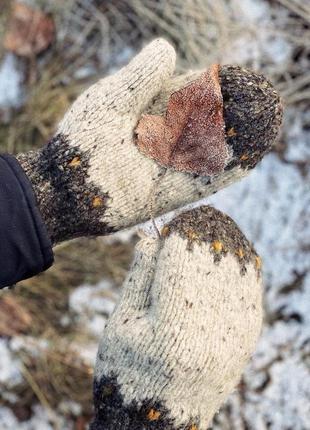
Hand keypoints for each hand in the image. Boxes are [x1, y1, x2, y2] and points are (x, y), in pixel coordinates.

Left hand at [16, 39, 281, 244]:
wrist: (66, 188)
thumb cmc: (82, 139)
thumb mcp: (112, 99)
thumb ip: (141, 76)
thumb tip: (170, 48)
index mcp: (147, 112)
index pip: (187, 94)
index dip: (212, 85)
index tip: (234, 77)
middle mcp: (161, 139)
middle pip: (203, 123)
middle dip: (230, 113)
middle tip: (258, 102)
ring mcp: (166, 168)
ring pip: (208, 152)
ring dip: (235, 141)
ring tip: (263, 127)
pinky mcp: (168, 194)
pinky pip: (202, 182)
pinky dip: (225, 172)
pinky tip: (247, 158)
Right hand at [91, 206, 262, 429]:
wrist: (161, 420)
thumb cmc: (129, 369)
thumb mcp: (123, 322)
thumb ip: (140, 275)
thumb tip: (154, 234)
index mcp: (173, 323)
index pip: (183, 257)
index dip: (181, 230)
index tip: (177, 218)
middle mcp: (211, 327)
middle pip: (214, 258)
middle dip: (207, 230)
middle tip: (198, 215)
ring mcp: (235, 333)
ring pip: (240, 269)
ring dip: (229, 242)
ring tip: (215, 226)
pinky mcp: (246, 338)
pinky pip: (252, 289)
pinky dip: (245, 264)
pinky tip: (236, 250)